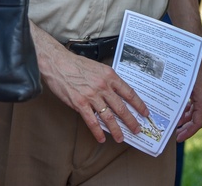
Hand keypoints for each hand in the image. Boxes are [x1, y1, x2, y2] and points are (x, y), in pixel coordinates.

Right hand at [32, 23, 146, 142]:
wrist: (56, 62)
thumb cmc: (75, 64)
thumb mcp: (97, 67)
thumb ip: (107, 80)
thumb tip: (116, 95)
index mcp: (109, 76)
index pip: (129, 93)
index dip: (139, 105)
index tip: (145, 112)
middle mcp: (103, 86)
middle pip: (121, 107)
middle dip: (131, 121)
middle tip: (136, 129)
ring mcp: (91, 95)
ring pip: (109, 117)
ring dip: (116, 130)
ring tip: (120, 137)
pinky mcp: (79, 103)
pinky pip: (92, 121)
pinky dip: (97, 132)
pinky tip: (101, 138)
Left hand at [175, 60, 201, 141]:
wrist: (194, 46)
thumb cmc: (188, 63)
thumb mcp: (182, 83)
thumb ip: (179, 98)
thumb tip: (170, 113)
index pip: (198, 121)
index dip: (188, 131)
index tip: (178, 138)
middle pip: (196, 117)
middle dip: (185, 126)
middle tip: (174, 133)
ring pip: (195, 110)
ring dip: (185, 117)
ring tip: (173, 122)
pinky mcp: (198, 86)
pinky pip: (194, 101)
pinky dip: (186, 107)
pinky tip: (176, 108)